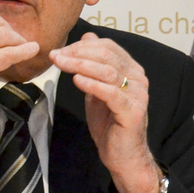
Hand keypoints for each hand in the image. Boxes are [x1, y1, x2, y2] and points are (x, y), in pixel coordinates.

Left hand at [49, 33, 162, 192]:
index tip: (59, 51)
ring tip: (60, 64)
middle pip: (107, 56)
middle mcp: (138, 79)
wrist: (122, 155)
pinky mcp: (133, 112)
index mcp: (131, 70)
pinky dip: (93, 84)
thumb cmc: (109, 122)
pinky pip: (112, 93)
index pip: (108, 46)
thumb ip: (93, 65)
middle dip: (77, 53)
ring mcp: (138, 95)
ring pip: (109, 71)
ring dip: (81, 65)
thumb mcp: (97, 89)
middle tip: (55, 56)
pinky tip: (76, 80)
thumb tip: (86, 36)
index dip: (81, 45)